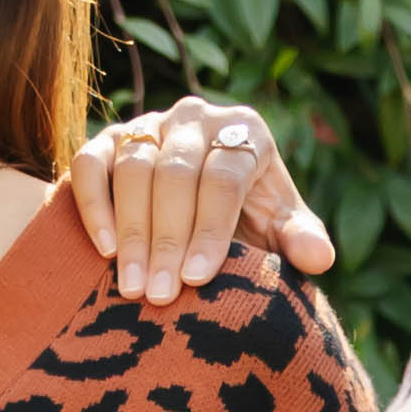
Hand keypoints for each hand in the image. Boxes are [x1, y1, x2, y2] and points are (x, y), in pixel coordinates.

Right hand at [68, 95, 334, 297]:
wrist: (205, 203)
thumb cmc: (250, 219)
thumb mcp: (279, 227)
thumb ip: (299, 239)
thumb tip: (319, 258)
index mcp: (246, 130)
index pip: (223, 178)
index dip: (209, 229)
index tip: (197, 279)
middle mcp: (196, 116)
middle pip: (175, 174)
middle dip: (167, 239)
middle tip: (159, 294)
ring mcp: (149, 122)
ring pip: (133, 168)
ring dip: (131, 230)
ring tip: (132, 285)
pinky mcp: (109, 137)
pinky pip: (91, 162)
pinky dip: (94, 204)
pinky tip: (105, 249)